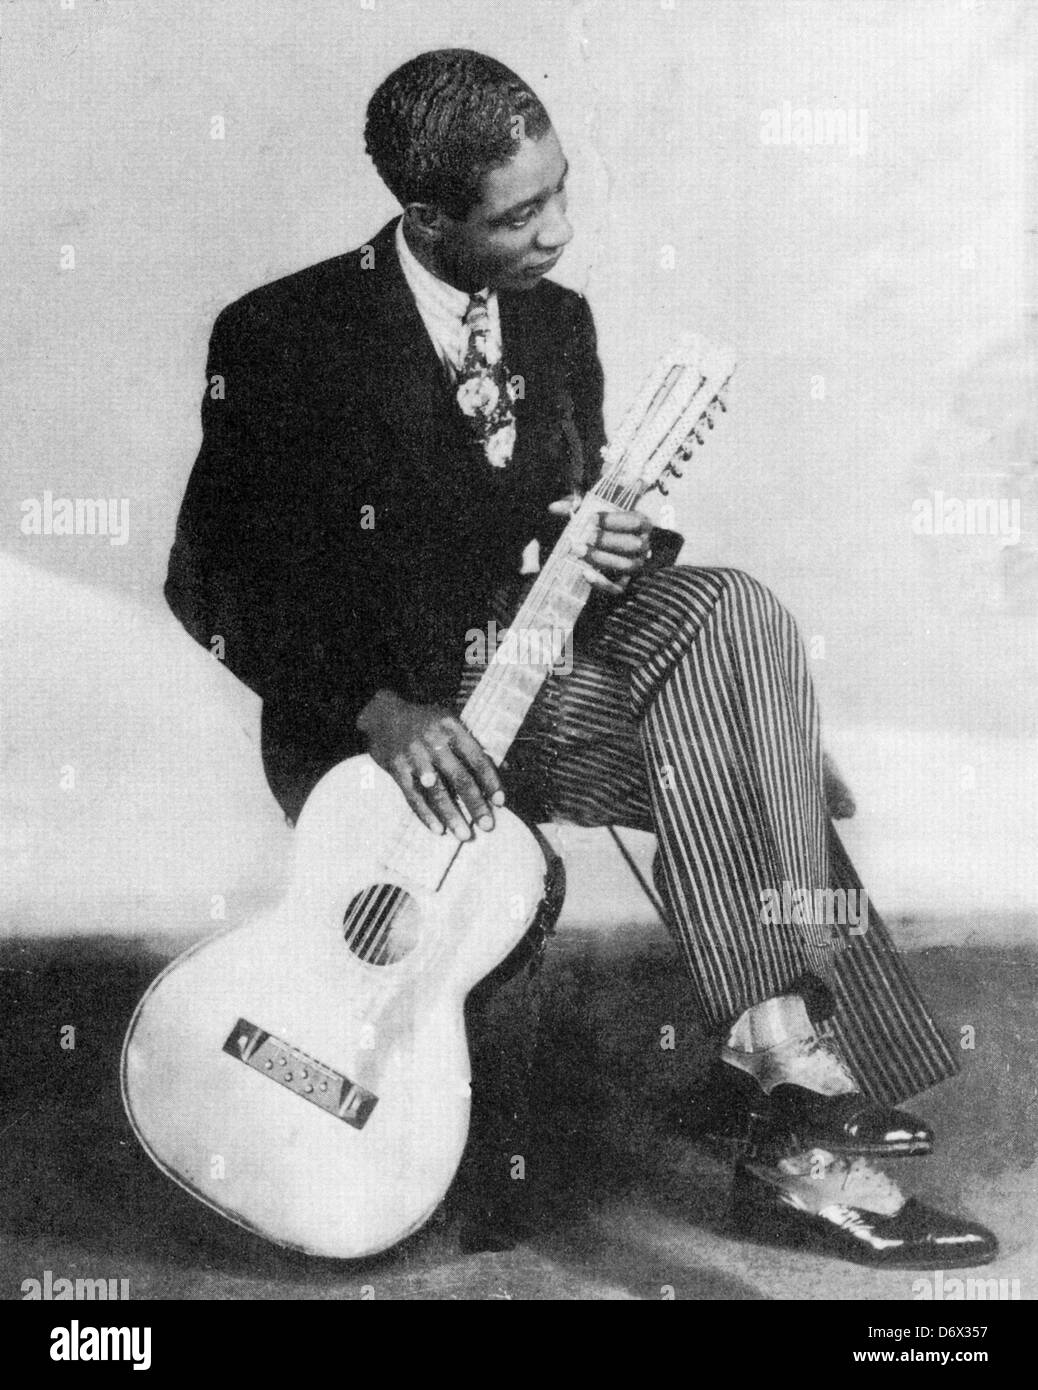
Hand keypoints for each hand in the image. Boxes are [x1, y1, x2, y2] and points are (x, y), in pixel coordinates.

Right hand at [356, 690, 503, 839]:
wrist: (382, 714)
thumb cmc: (424, 722)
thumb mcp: (450, 723)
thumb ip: (474, 745)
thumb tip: (507, 767)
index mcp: (452, 728)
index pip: (477, 758)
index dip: (490, 782)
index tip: (500, 802)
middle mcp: (433, 740)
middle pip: (459, 777)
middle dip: (475, 804)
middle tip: (487, 825)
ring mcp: (413, 755)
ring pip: (436, 791)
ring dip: (451, 815)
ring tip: (464, 834)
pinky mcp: (396, 767)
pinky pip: (413, 796)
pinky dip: (426, 814)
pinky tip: (438, 829)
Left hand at [549, 500, 652, 596]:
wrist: (599, 547)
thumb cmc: (597, 524)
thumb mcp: (589, 512)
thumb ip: (574, 507)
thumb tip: (553, 507)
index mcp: (641, 524)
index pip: (634, 521)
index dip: (613, 520)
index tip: (590, 518)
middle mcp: (643, 546)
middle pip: (633, 545)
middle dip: (607, 541)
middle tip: (584, 538)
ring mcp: (636, 565)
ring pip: (627, 566)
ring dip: (601, 559)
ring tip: (578, 552)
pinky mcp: (625, 583)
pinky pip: (618, 587)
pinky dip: (602, 582)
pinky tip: (585, 573)